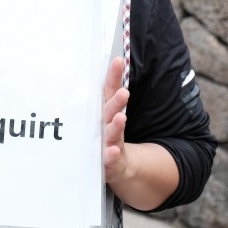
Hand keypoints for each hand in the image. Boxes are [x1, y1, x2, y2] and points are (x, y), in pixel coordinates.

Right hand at [101, 55, 179, 210]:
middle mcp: (103, 125)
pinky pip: (109, 158)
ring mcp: (104, 142)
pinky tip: (112, 150)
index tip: (119, 61)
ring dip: (115, 125)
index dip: (113, 76)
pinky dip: (110, 154)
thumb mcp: (111, 115)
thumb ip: (113, 92)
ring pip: (110, 132)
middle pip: (109, 111)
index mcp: (105, 112)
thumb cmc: (108, 135)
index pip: (109, 92)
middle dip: (116, 101)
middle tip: (124, 92)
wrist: (111, 167)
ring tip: (121, 116)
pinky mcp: (107, 161)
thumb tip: (118, 61)